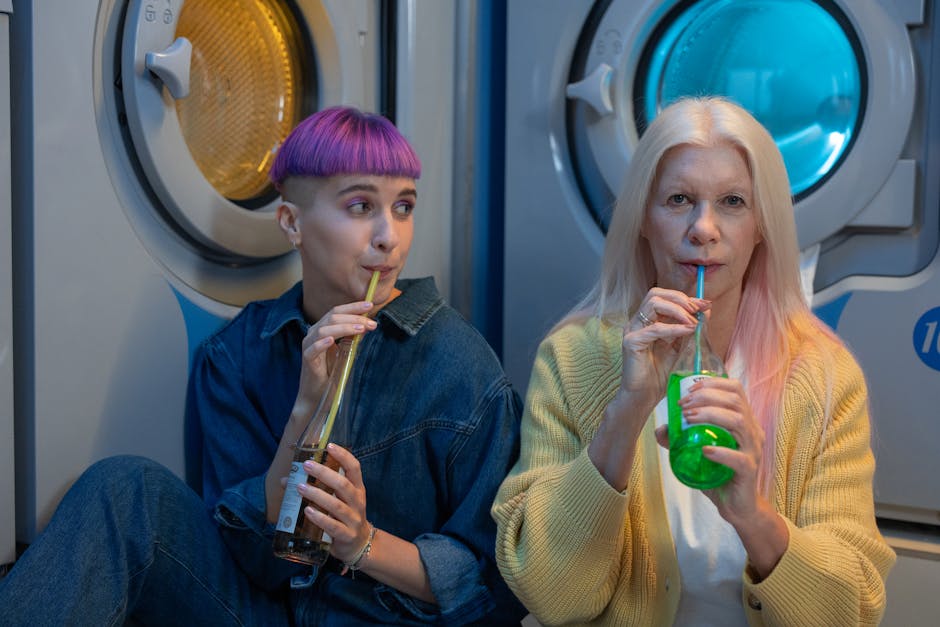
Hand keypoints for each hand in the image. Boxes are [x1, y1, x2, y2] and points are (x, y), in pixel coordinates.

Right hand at [294, 301, 377, 416]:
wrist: (319, 394)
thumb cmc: (332, 372)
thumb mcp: (345, 351)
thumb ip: (352, 338)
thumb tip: (368, 325)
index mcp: (324, 328)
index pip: (337, 311)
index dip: (353, 307)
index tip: (370, 305)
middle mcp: (314, 333)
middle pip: (333, 317)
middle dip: (354, 318)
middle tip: (371, 323)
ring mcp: (309, 345)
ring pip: (324, 330)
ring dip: (344, 328)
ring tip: (360, 329)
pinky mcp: (307, 360)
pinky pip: (313, 349)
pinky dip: (322, 343)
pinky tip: (332, 341)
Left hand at [297, 443, 371, 564]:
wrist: (359, 544)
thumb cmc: (343, 517)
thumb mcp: (337, 500)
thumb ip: (318, 488)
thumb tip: (286, 479)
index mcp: (357, 489)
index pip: (354, 468)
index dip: (343, 456)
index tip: (329, 446)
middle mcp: (358, 502)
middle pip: (343, 484)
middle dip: (324, 474)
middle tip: (306, 466)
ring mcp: (354, 519)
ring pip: (336, 505)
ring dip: (317, 495)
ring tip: (300, 488)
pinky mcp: (347, 536)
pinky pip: (333, 526)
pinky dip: (320, 518)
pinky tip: (308, 511)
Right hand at [620, 288, 704, 410]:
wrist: (644, 397)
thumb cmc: (660, 375)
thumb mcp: (681, 347)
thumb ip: (690, 328)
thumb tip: (706, 309)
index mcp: (648, 321)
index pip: (665, 297)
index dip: (686, 298)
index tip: (705, 304)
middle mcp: (638, 322)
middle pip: (656, 294)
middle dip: (681, 299)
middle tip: (698, 310)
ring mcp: (632, 330)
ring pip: (654, 303)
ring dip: (678, 310)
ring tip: (692, 323)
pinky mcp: (631, 342)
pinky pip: (654, 328)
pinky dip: (674, 328)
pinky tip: (688, 331)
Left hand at [659, 375, 788, 576]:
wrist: (736, 506)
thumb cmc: (719, 473)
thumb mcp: (696, 453)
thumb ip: (680, 439)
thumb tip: (661, 429)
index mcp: (744, 420)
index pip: (735, 389)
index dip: (712, 383)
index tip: (688, 389)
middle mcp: (752, 431)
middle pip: (735, 401)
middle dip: (705, 397)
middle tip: (682, 406)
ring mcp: (753, 450)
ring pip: (738, 422)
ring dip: (710, 415)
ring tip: (688, 419)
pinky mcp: (750, 471)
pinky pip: (739, 458)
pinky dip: (721, 452)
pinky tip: (704, 450)